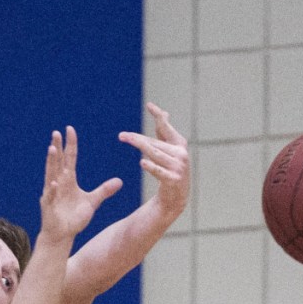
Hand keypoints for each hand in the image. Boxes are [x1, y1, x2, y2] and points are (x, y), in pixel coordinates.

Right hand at [40, 126, 122, 241]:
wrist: (62, 235)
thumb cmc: (74, 218)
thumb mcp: (92, 202)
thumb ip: (104, 190)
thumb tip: (120, 181)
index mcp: (68, 180)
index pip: (69, 158)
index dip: (70, 144)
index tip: (70, 129)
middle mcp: (58, 183)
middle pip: (58, 162)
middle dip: (57, 147)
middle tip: (56, 132)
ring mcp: (51, 193)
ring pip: (51, 174)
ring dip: (51, 162)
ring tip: (52, 149)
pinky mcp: (49, 206)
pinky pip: (50, 196)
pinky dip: (51, 190)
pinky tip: (53, 183)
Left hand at [119, 102, 190, 217]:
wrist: (176, 198)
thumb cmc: (171, 170)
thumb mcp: (169, 150)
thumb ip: (165, 133)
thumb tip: (164, 113)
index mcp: (179, 144)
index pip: (166, 128)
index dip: (158, 117)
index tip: (149, 105)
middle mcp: (181, 154)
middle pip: (155, 143)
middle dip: (137, 139)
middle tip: (121, 135)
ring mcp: (178, 168)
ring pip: (155, 154)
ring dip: (141, 147)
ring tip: (127, 140)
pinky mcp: (173, 180)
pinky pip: (160, 172)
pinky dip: (152, 167)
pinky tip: (142, 162)